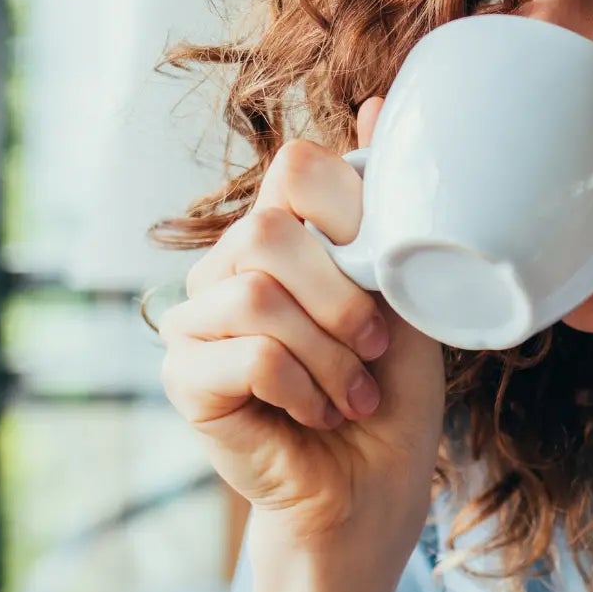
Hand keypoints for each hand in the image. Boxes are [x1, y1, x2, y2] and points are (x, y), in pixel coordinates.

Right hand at [160, 98, 445, 554]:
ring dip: (328, 354)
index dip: (351, 212)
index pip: (296, 168)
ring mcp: (196, 319)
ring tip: (352, 392)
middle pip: (270, 229)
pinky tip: (319, 414)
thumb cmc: (393, 393)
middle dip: (342, 296)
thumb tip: (378, 102)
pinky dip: (302, 387)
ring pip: (257, 293)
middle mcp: (229, 265)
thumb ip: (387, 210)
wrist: (372, 489)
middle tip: (375, 349)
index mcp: (283, 235)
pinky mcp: (184, 376)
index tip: (384, 274)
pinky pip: (244, 352)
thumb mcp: (408, 291)